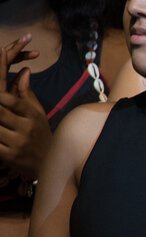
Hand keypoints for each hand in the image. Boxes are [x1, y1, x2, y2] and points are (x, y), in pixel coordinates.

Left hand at [0, 34, 54, 180]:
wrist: (51, 166)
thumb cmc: (42, 135)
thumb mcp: (39, 114)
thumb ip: (27, 93)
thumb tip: (23, 71)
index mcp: (33, 116)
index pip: (14, 102)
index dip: (1, 96)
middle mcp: (26, 129)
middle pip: (1, 113)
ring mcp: (17, 144)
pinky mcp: (9, 157)